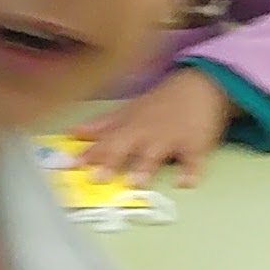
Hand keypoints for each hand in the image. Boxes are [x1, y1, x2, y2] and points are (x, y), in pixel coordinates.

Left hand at [78, 75, 230, 188]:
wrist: (200, 87)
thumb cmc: (160, 104)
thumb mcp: (130, 110)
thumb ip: (103, 125)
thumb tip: (73, 134)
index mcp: (129, 125)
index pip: (104, 140)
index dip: (87, 153)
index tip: (70, 166)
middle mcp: (146, 132)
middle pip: (125, 146)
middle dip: (111, 160)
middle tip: (97, 178)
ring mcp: (171, 138)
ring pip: (157, 153)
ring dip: (146, 167)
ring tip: (136, 182)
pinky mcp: (195, 145)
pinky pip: (193, 159)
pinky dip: (191, 170)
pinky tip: (186, 183)